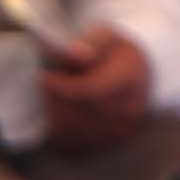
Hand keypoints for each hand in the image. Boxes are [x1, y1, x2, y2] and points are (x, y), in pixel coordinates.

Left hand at [36, 25, 156, 153]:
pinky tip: (57, 111)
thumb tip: (75, 53)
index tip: (44, 76)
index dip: (60, 86)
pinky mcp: (107, 142)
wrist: (136, 72)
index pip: (89, 91)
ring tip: (52, 96)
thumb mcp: (104, 36)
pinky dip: (59, 129)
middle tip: (46, 84)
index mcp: (130, 77)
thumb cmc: (114, 52)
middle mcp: (129, 107)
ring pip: (73, 130)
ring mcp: (120, 129)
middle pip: (78, 112)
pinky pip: (73, 143)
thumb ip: (89, 42)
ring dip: (54, 114)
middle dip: (55, 98)